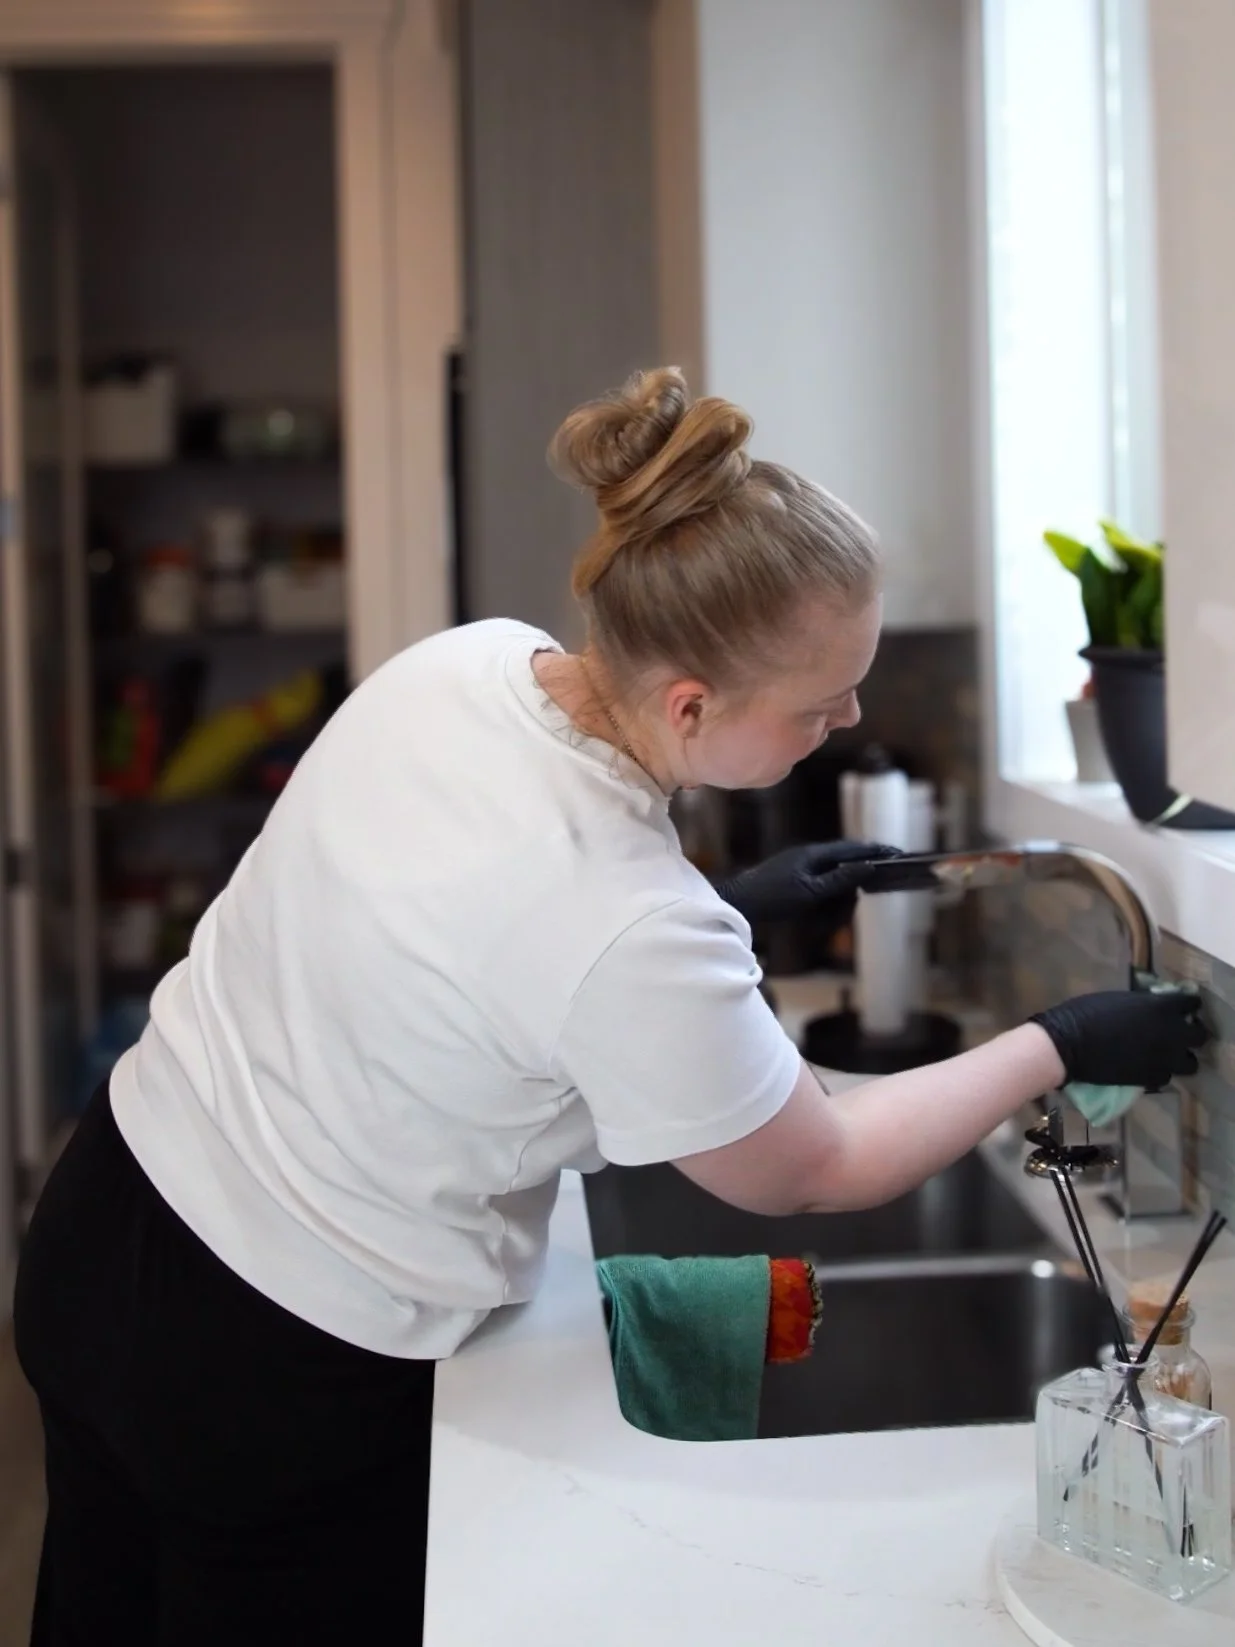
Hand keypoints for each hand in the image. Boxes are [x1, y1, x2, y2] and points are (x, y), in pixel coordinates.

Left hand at [714, 841, 902, 924]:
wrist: (737, 903)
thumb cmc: (771, 897)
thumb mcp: (810, 892)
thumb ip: (840, 879)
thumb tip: (868, 866)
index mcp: (814, 853)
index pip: (853, 848)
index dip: (876, 851)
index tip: (897, 853)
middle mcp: (807, 855)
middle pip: (843, 863)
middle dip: (854, 881)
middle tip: (861, 896)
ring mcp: (799, 866)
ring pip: (831, 877)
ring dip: (837, 895)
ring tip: (835, 911)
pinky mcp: (792, 878)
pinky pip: (818, 886)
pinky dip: (825, 899)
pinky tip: (823, 911)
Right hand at [1029, 990, 1207, 1089]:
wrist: (1067, 1045)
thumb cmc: (1085, 1013)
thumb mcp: (1119, 999)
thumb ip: (1143, 1004)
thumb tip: (1154, 1007)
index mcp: (1162, 1007)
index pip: (1192, 1003)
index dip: (1187, 1005)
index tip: (1180, 1007)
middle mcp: (1171, 1033)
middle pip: (1199, 1036)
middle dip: (1191, 1033)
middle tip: (1175, 1032)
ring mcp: (1163, 1059)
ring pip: (1190, 1063)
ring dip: (1180, 1057)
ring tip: (1165, 1054)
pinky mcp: (1151, 1078)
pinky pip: (1167, 1077)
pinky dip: (1160, 1072)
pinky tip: (1146, 1067)